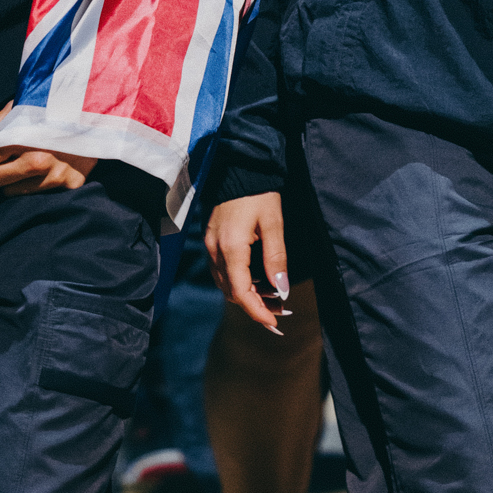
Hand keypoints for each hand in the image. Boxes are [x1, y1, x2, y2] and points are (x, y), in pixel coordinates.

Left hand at [0, 112, 96, 194]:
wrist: (95, 111)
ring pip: (11, 193)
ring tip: (26, 163)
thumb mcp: (17, 110)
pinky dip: (35, 187)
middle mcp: (38, 159)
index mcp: (21, 136)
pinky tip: (43, 172)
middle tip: (8, 157)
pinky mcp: (71, 184)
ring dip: (13, 181)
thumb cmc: (50, 107)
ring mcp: (55, 175)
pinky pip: (38, 197)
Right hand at [205, 193, 290, 333]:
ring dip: (247, 295)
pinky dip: (239, 282)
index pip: (241, 293)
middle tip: (280, 312)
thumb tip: (282, 289)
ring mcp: (210, 246)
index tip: (275, 324)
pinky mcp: (211, 241)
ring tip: (273, 298)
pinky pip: (222, 271)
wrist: (238, 167)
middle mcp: (215, 251)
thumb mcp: (273, 223)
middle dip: (255, 306)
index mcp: (230, 248)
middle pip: (232, 292)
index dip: (257, 312)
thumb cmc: (259, 193)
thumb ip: (276, 257)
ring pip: (226, 284)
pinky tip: (258, 281)